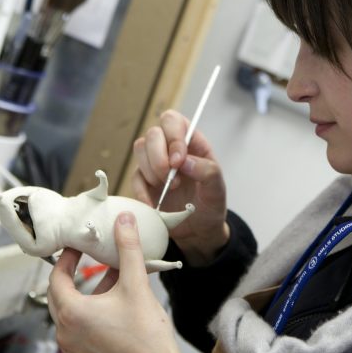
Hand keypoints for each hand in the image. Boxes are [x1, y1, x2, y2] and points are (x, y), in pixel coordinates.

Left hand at [47, 212, 184, 352]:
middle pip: (61, 296)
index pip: (57, 278)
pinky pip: (81, 331)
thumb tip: (124, 222)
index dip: (66, 258)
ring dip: (88, 296)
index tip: (78, 247)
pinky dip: (93, 315)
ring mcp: (74, 350)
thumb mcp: (137, 285)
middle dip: (75, 275)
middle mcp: (66, 334)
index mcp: (73, 313)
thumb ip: (129, 249)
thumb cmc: (145, 337)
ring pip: (73, 314)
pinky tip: (116, 307)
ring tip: (113, 282)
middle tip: (88, 260)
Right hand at [132, 109, 229, 264]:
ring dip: (151, 171)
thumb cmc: (211, 205)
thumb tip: (184, 161)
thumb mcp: (217, 189)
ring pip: (140, 149)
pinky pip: (134, 176)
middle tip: (172, 182)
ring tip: (169, 191)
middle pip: (153, 133)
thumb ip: (207, 171)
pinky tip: (154, 204)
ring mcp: (155, 163)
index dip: (172, 137)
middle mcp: (171, 148)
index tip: (178, 162)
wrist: (199, 231)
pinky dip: (141, 190)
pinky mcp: (144, 181)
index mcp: (192, 143)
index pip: (173, 121)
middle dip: (159, 157)